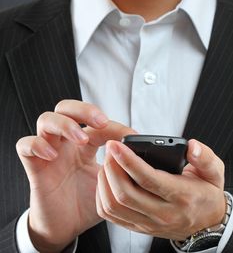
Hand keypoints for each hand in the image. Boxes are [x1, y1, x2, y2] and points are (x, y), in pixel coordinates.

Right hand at [16, 100, 134, 252]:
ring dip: (64, 125)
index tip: (126, 134)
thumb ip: (120, 164)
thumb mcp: (109, 180)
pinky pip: (25, 145)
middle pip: (65, 108)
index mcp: (84, 144)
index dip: (109, 121)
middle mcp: (65, 143)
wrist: (67, 226)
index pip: (92, 120)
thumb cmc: (86, 201)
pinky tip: (52, 155)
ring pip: (46, 120)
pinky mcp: (33, 166)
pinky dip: (37, 144)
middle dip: (83, 110)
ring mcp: (48, 151)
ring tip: (80, 139)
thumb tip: (140, 151)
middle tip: (100, 122)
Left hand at [96, 139, 225, 240]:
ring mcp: (148, 223)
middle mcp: (163, 213)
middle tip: (110, 149)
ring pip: (115, 206)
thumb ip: (205, 158)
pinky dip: (103, 196)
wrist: (207, 222)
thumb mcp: (214, 172)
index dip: (128, 160)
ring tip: (107, 161)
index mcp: (181, 196)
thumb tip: (191, 147)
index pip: (148, 179)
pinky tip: (106, 179)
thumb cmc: (206, 193)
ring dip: (105, 181)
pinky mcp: (138, 227)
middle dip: (112, 167)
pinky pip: (112, 215)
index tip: (116, 144)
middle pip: (126, 193)